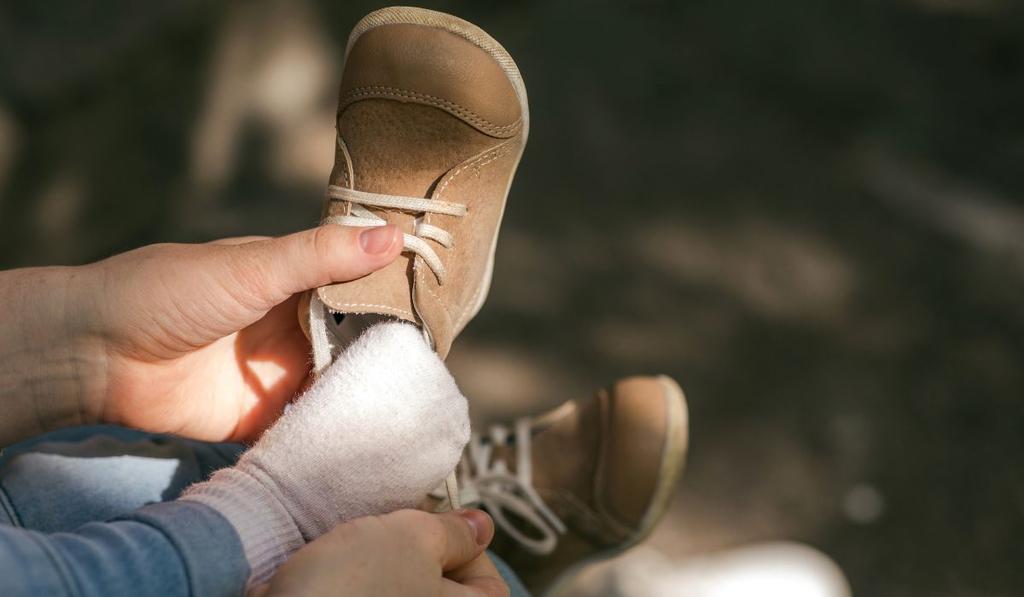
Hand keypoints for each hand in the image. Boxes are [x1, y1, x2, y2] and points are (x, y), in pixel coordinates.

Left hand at [0, 225, 401, 443]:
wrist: (97, 354)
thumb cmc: (171, 290)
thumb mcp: (254, 265)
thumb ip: (323, 255)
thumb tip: (397, 235)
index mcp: (298, 281)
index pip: (364, 287)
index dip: (400, 298)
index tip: (443, 310)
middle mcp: (297, 327)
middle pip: (360, 340)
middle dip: (392, 354)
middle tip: (437, 368)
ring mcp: (283, 374)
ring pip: (342, 384)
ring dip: (369, 394)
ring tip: (418, 407)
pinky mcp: (266, 418)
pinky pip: (312, 426)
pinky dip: (337, 430)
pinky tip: (374, 438)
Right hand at [250, 509, 508, 596]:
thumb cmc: (354, 588)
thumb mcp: (414, 540)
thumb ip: (454, 530)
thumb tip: (482, 526)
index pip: (486, 580)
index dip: (458, 540)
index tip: (426, 517)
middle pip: (437, 584)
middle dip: (414, 549)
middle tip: (389, 524)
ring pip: (394, 589)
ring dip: (378, 563)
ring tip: (356, 544)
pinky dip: (349, 581)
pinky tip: (331, 563)